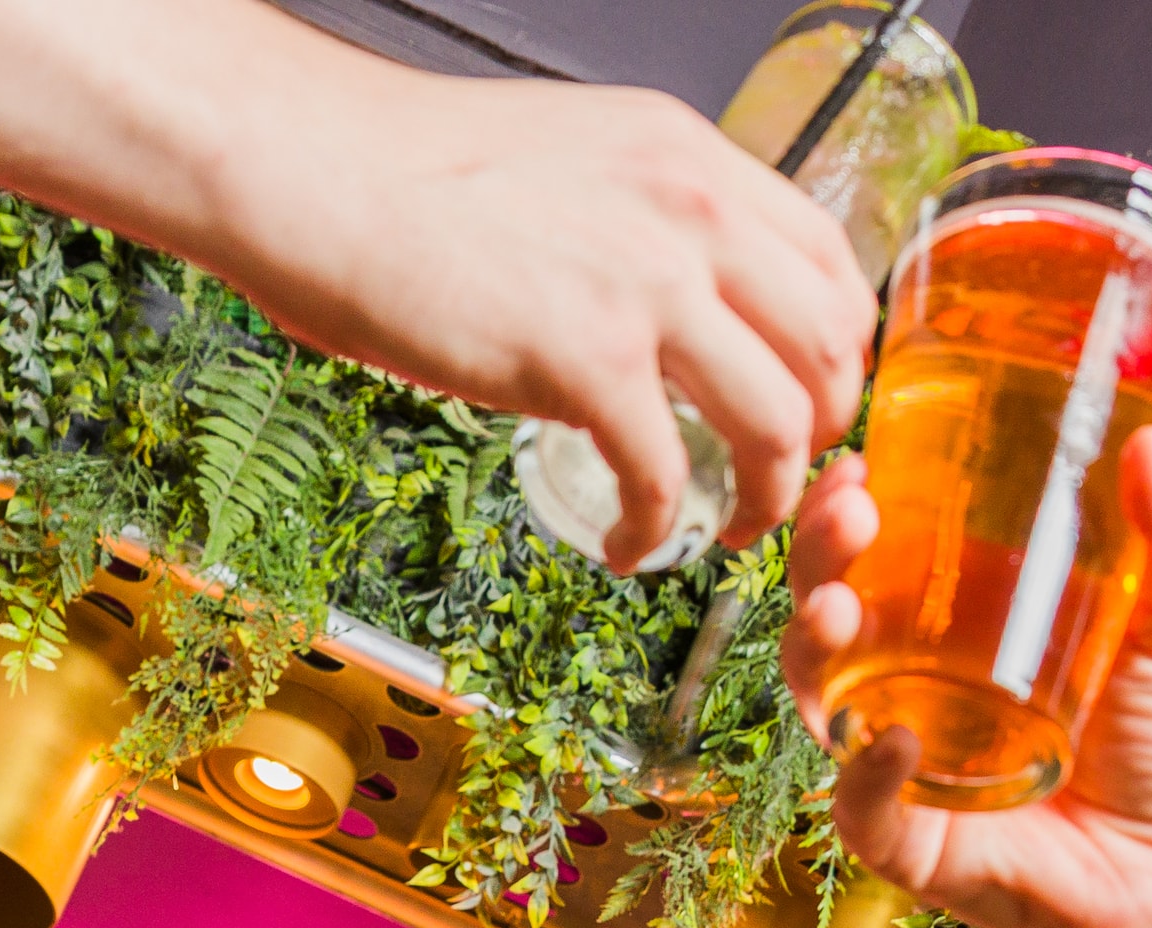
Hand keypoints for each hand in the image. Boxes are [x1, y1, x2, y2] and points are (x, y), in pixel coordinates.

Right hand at [234, 70, 870, 565]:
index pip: (829, 259)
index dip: (837, 348)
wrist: (314, 169)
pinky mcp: (587, 359)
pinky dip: (660, 531)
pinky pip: (670, 476)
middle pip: (831, 344)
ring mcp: (648, 285)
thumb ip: (637, 217)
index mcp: (690, 159)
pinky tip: (631, 544)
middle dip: (820, 433)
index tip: (806, 398)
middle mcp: (692, 211)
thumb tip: (655, 296)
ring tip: (725, 525)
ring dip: (766, 498)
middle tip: (776, 476)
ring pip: (780, 421)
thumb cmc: (402, 172)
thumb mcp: (568, 158)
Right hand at [782, 434, 1151, 927]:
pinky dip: (865, 774)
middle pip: (831, 611)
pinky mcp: (913, 842)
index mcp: (960, 622)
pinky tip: (891, 741)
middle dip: (819, 558)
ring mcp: (904, 763)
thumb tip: (1151, 445)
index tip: (858, 461)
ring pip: (824, 701)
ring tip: (837, 609)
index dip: (849, 507)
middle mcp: (915, 686)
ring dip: (815, 649)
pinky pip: (863, 808)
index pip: (878, 552)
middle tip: (850, 515)